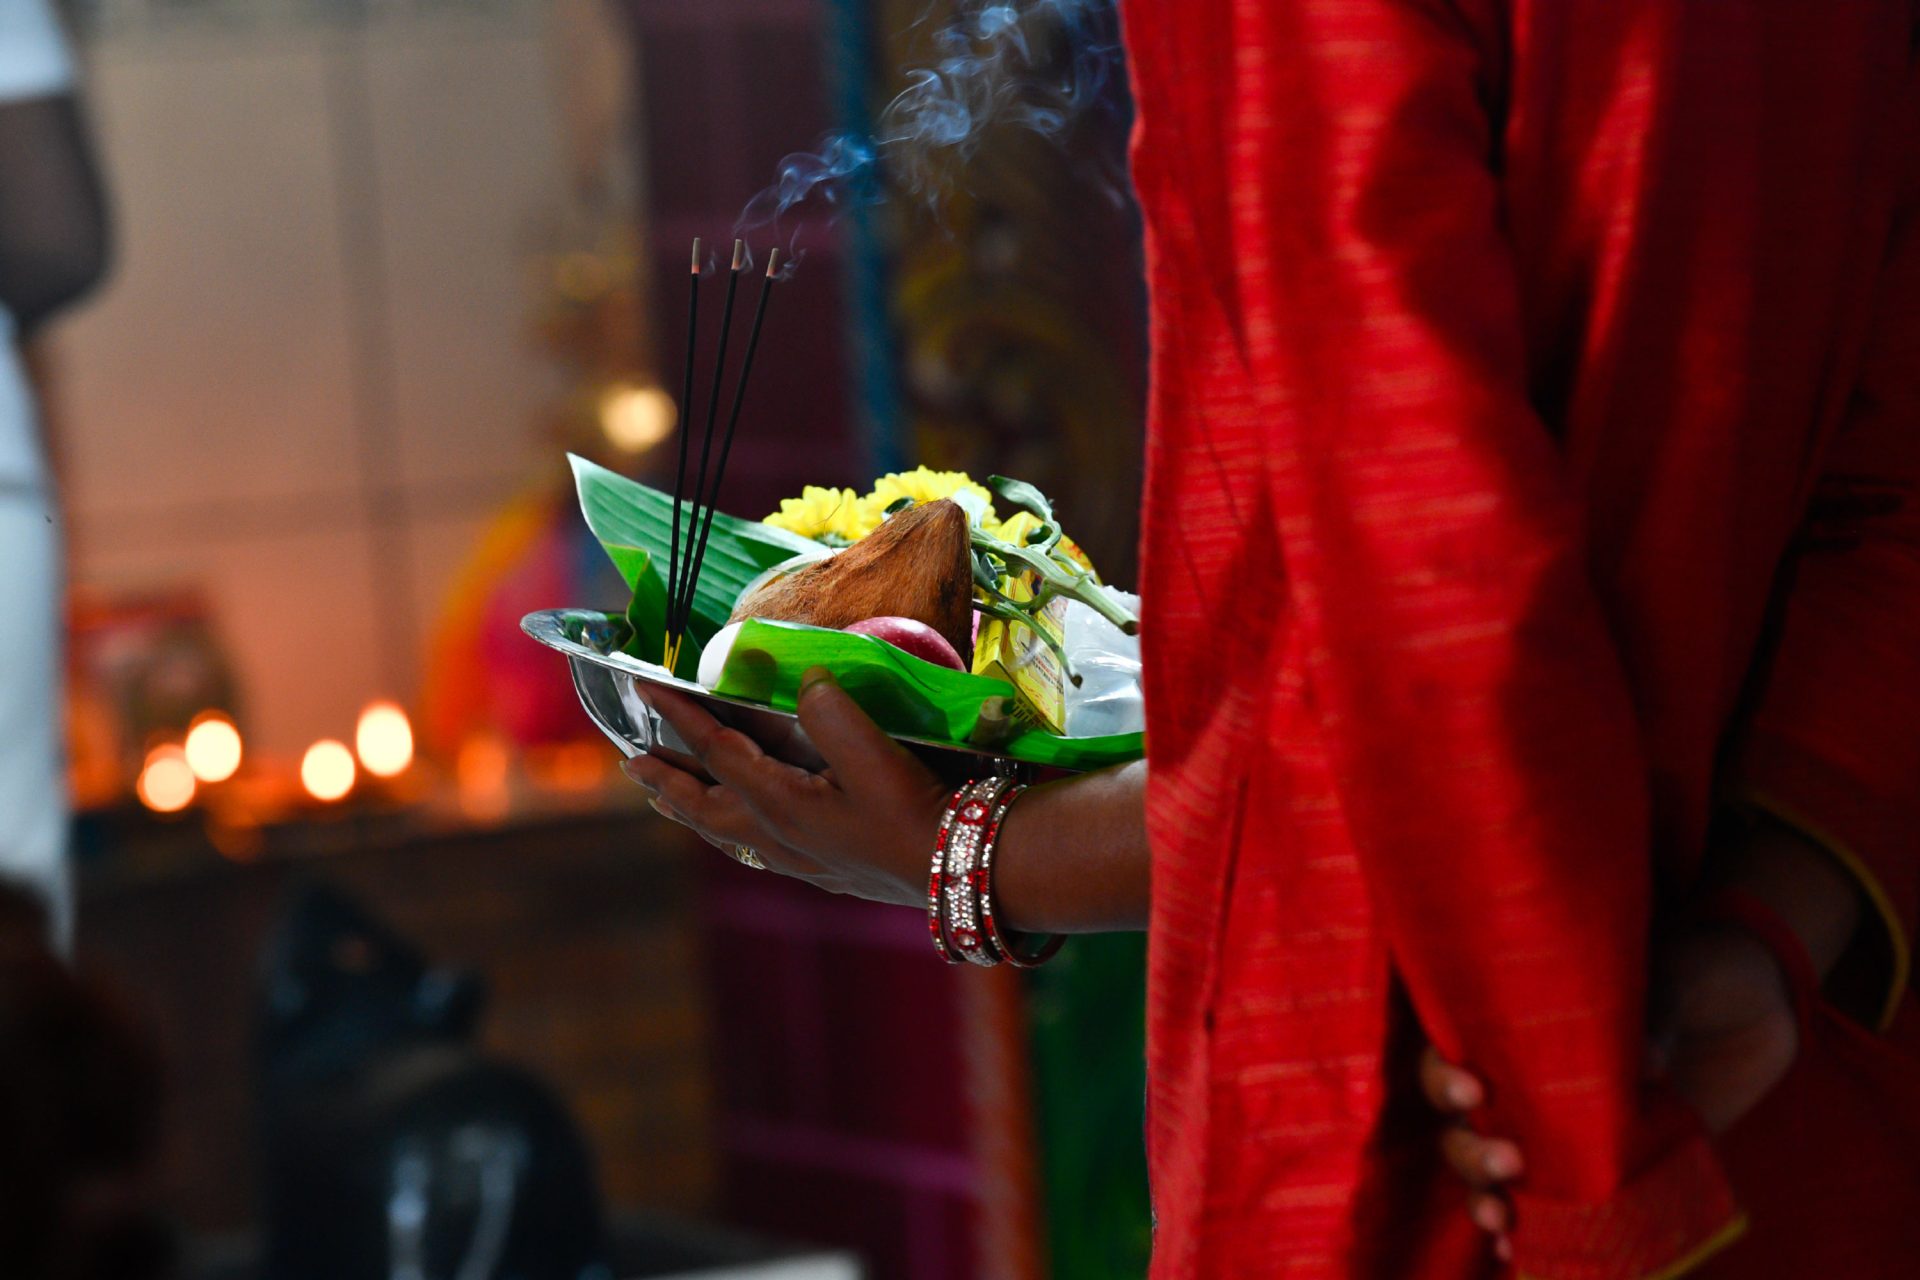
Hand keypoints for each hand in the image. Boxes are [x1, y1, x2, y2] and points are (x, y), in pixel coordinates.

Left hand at [620, 669, 950, 907]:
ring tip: (668, 796)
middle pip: (702, 804)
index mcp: (779, 802)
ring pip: (725, 831)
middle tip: (633, 761)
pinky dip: (728, 829)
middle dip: (665, 780)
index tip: (647, 688)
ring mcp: (799, 857)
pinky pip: (752, 845)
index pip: (715, 750)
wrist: (959, 870)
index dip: (680, 716)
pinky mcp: (823, 869)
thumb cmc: (916, 810)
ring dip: (690, 808)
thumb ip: (828, 711)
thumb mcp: (872, 752)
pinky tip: (742, 829)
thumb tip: (803, 684)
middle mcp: (777, 834)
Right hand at [1421, 923, 1796, 1249]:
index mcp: (1522, 1019)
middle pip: (1461, 1122)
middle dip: (1470, 1149)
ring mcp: (1565, 1126)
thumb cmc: (1700, 964)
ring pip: (1492, 1169)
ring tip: (1502, 1220)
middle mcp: (1529, 1076)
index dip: (1444, 1074)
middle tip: (1510, 1161)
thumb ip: (1656, 1014)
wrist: (1760, 999)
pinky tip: (1516, 1257)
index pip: (1454, 1048)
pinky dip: (1533, 1235)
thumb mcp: (1678, 975)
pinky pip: (1558, 1206)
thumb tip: (1649, 1068)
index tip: (1472, 1091)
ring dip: (1484, 1196)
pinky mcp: (1610, 1165)